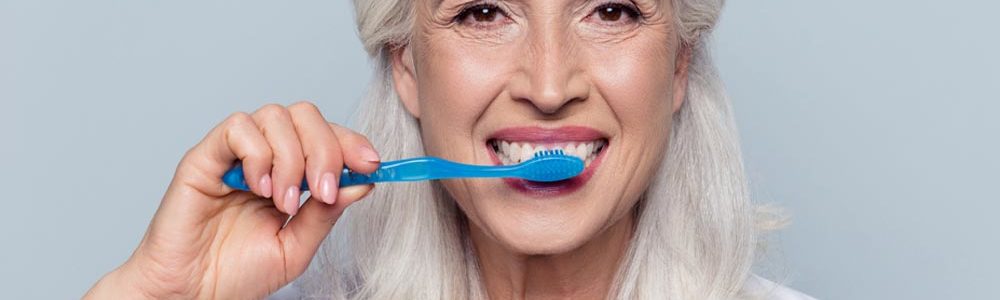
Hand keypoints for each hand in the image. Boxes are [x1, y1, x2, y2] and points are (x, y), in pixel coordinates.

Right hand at [85, 102, 379, 298]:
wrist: (194, 294)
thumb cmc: (238, 274)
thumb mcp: (298, 246)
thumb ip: (327, 212)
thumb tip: (362, 180)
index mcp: (291, 173)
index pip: (327, 136)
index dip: (352, 143)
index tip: (373, 165)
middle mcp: (266, 156)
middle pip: (306, 116)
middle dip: (325, 149)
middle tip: (322, 191)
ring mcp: (236, 154)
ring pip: (276, 116)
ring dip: (291, 159)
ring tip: (283, 202)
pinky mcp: (205, 157)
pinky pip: (238, 127)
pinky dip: (259, 154)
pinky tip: (259, 188)